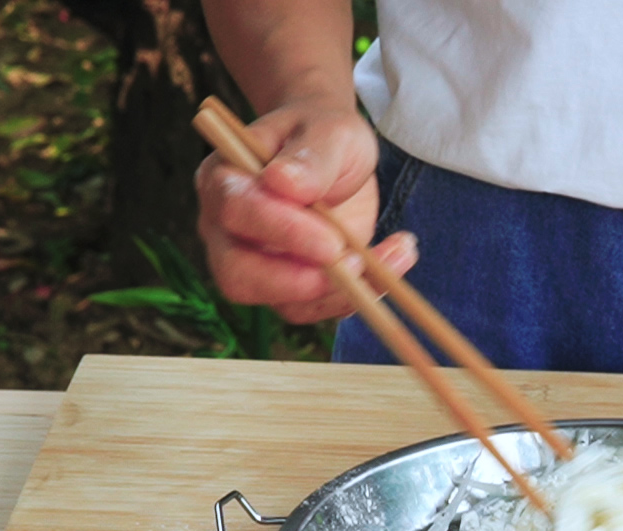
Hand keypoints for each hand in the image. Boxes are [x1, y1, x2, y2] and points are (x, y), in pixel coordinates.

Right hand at [194, 99, 417, 323]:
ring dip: (345, 292)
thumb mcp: (328, 130)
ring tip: (398, 253)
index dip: (282, 232)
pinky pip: (319, 308)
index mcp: (224, 182)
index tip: (332, 241)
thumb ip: (309, 155)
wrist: (332, 152)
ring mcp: (257, 266)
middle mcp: (229, 232)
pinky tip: (396, 257)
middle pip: (238, 276)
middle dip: (299, 282)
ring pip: (285, 305)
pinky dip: (362, 294)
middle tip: (355, 266)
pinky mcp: (291, 288)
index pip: (238, 214)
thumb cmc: (321, 133)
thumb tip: (283, 182)